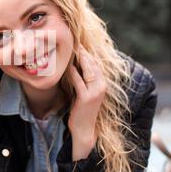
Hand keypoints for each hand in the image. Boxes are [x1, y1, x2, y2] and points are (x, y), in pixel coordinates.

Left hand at [68, 46, 106, 160]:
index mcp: (102, 85)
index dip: (89, 55)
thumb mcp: (86, 93)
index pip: (97, 65)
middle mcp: (101, 87)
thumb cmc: (83, 110)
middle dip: (85, 53)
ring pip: (88, 71)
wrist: (84, 129)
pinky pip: (79, 81)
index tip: (80, 45)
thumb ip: (85, 80)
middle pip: (94, 65)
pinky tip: (68, 66)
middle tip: (76, 42)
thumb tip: (77, 66)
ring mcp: (94, 93)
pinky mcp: (85, 98)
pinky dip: (73, 73)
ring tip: (73, 50)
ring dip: (81, 59)